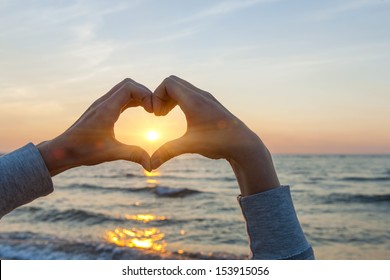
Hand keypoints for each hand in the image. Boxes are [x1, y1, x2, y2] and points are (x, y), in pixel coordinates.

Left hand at [37, 78, 152, 175]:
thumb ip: (133, 155)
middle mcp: (103, 103)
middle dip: (145, 93)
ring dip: (139, 95)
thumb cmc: (83, 151)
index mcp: (106, 109)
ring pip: (124, 89)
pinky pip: (120, 97)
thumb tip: (151, 166)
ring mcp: (102, 105)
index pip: (129, 87)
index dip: (145, 94)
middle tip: (154, 109)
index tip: (153, 111)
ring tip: (150, 110)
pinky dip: (133, 100)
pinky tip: (141, 110)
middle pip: (128, 84)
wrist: (61, 151)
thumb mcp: (111, 153)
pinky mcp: (101, 110)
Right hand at [151, 75, 279, 194]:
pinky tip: (180, 117)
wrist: (243, 144)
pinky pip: (189, 93)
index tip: (156, 115)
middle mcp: (200, 95)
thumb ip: (168, 152)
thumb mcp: (190, 146)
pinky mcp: (210, 104)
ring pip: (182, 87)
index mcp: (193, 100)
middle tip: (159, 115)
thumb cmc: (218, 143)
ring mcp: (207, 98)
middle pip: (173, 82)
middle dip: (161, 96)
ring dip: (170, 98)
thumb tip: (151, 165)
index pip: (168, 83)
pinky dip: (179, 100)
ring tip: (165, 115)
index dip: (156, 96)